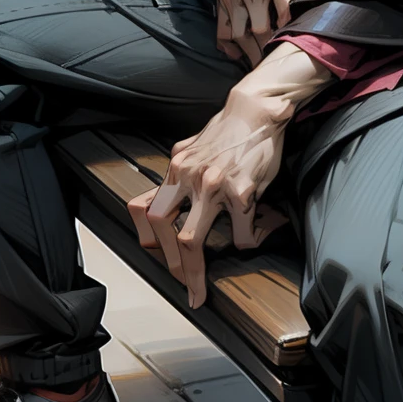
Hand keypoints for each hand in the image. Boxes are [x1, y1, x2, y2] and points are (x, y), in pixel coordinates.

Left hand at [127, 43, 330, 306]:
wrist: (255, 112)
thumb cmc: (227, 133)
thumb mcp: (191, 150)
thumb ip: (177, 176)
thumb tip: (156, 201)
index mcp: (175, 169)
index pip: (146, 209)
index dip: (147, 239)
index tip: (155, 256)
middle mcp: (188, 177)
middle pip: (164, 231)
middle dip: (169, 265)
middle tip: (181, 285)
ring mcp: (213, 186)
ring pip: (190, 241)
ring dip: (193, 273)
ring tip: (199, 289)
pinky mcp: (241, 193)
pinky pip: (240, 235)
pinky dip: (247, 241)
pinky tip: (256, 233)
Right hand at [217, 0, 312, 67]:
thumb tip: (314, 4)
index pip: (284, 11)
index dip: (290, 30)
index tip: (295, 41)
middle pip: (260, 29)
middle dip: (270, 48)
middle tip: (279, 61)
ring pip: (239, 34)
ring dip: (250, 52)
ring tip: (260, 62)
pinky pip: (222, 28)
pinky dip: (228, 46)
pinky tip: (238, 53)